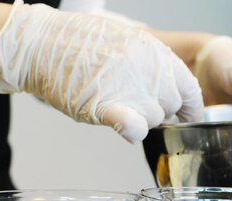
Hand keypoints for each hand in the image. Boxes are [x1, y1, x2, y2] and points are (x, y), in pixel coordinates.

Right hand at [0, 0, 202, 142]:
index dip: (189, 107)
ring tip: (114, 102)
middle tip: (133, 103)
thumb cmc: (80, 41)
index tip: (185, 115)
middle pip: (170, 108)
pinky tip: (124, 126)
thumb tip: (170, 85)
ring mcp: (128, 88)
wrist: (41, 44)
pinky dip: (132, 130)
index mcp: (155, 52)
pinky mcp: (104, 106)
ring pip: (152, 121)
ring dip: (139, 120)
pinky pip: (133, 127)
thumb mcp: (127, 39)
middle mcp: (148, 70)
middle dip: (157, 111)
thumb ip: (153, 62)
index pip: (190, 89)